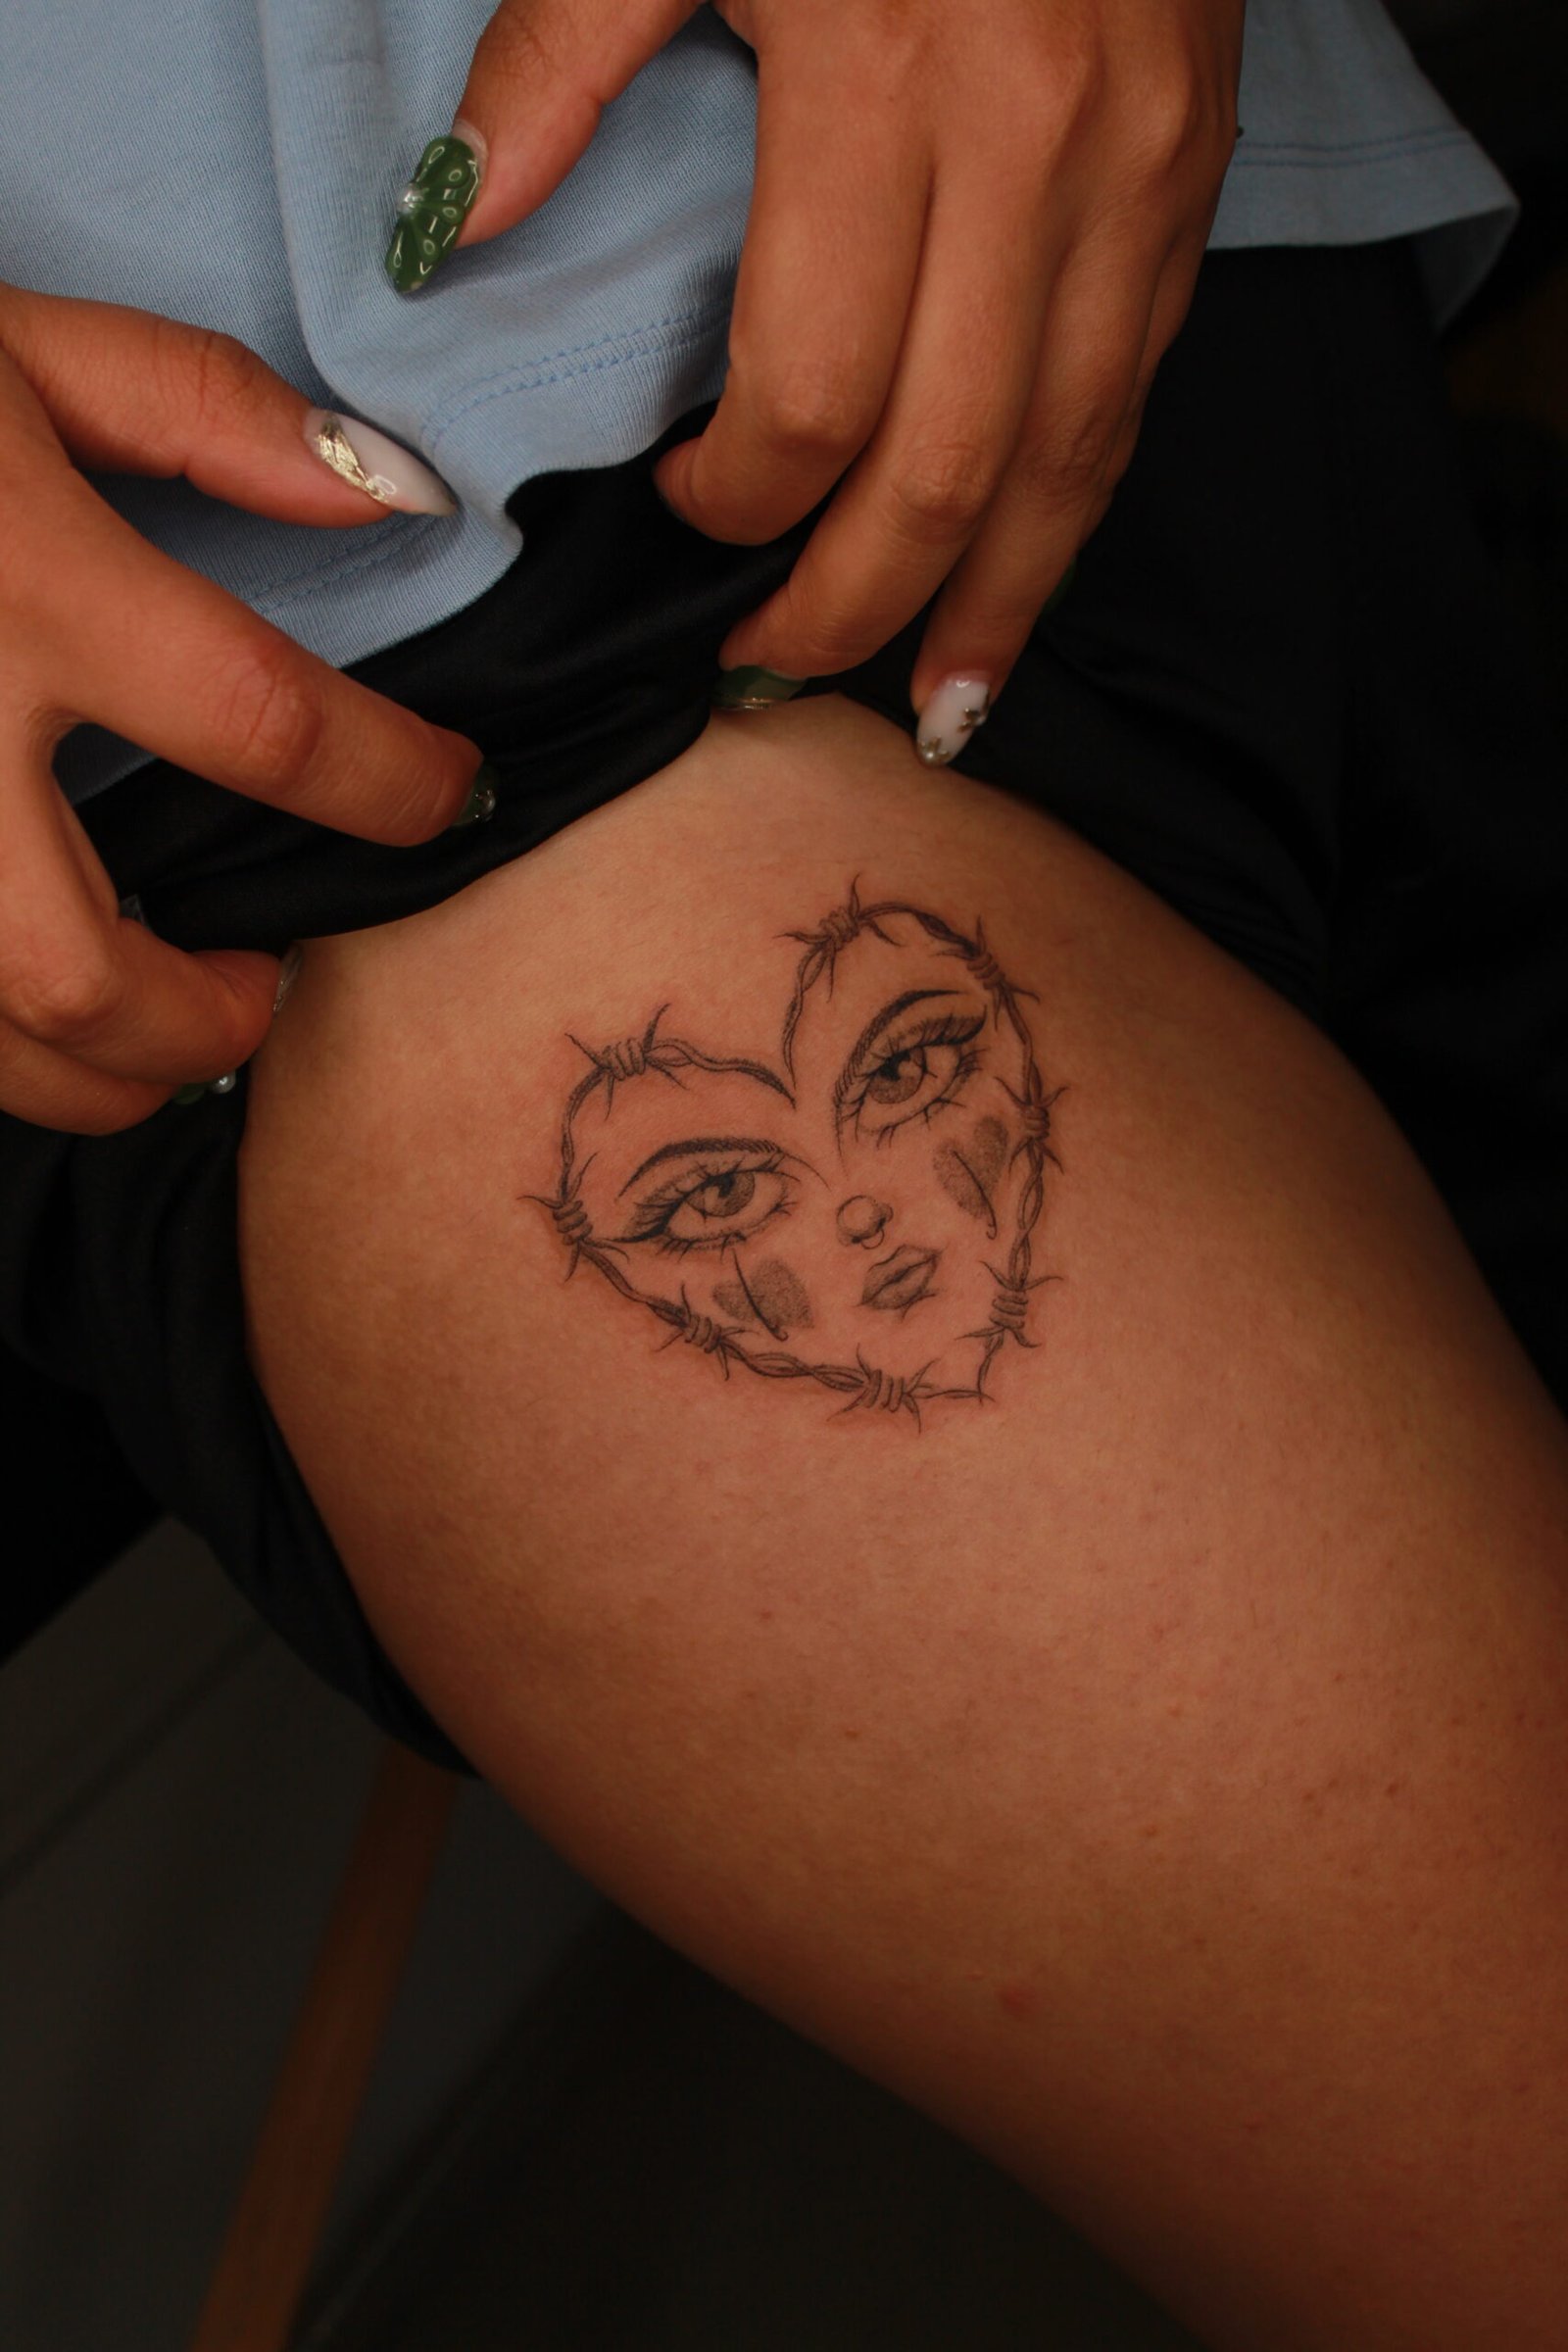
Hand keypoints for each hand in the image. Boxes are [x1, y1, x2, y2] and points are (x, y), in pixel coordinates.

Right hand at [0, 288, 482, 1132]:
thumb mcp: (12, 342)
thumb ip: (200, 407)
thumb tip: (388, 491)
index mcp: (19, 585)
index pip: (257, 723)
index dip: (385, 783)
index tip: (443, 795)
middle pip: (80, 973)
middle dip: (200, 1022)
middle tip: (261, 986)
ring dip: (94, 1071)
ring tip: (161, 1023)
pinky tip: (41, 1001)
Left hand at [431, 0, 1241, 736]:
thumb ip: (563, 62)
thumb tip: (446, 226)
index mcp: (884, 87)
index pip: (813, 396)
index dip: (741, 505)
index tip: (687, 523)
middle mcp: (1035, 156)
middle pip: (949, 472)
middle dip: (856, 607)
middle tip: (780, 679)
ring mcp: (1138, 179)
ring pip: (1071, 464)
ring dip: (994, 607)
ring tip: (928, 709)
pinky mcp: (1195, 180)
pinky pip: (1134, 391)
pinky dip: (1075, 506)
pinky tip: (1023, 583)